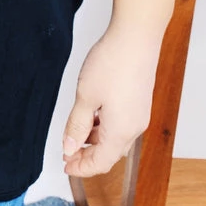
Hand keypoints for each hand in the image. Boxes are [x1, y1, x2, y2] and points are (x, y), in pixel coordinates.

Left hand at [61, 21, 163, 177]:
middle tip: (67, 152)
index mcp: (121, 132)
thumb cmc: (113, 64)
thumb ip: (76, 125)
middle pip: (110, 153)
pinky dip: (105, 126)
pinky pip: (121, 124)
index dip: (82, 168)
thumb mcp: (85, 97)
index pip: (101, 163)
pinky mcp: (140, 101)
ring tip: (75, 132)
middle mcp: (135, 127)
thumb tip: (69, 147)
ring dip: (95, 139)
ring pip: (115, 138)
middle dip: (87, 155)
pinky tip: (92, 114)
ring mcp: (139, 114)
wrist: (136, 37)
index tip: (65, 165)